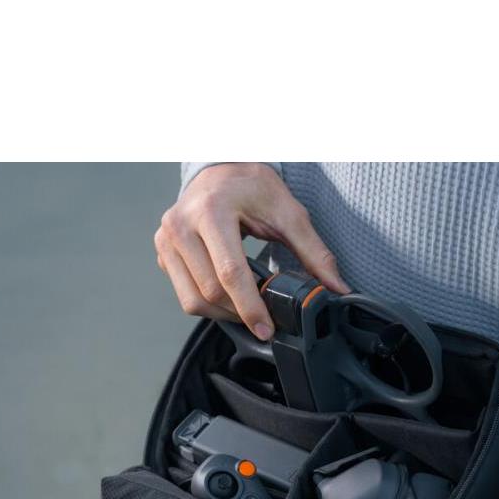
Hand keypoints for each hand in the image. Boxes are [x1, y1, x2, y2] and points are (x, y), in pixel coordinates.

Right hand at [154, 163, 349, 340]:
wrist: (220, 169)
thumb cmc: (252, 187)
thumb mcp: (288, 212)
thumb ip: (313, 251)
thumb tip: (336, 287)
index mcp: (211, 211)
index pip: (230, 273)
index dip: (250, 307)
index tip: (266, 329)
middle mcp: (180, 225)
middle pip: (210, 292)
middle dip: (239, 312)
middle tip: (263, 317)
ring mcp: (166, 240)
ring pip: (192, 300)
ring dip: (222, 314)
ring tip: (245, 307)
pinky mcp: (162, 252)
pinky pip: (184, 294)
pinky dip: (208, 303)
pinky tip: (227, 295)